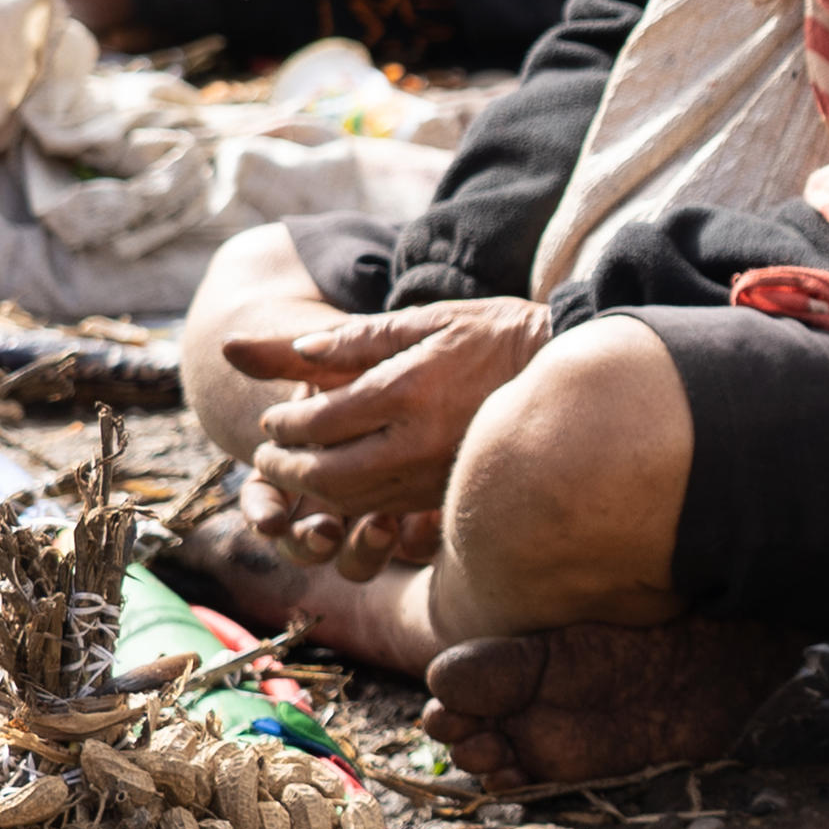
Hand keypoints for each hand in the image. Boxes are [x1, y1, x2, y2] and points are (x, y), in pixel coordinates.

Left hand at [219, 297, 555, 566]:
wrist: (564, 366)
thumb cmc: (491, 335)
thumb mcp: (422, 319)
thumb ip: (351, 339)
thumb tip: (294, 350)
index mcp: (408, 388)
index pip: (320, 420)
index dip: (282, 424)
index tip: (269, 420)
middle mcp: (420, 440)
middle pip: (328, 472)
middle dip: (285, 467)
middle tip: (264, 457)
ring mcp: (438, 472)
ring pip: (353, 500)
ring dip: (312, 491)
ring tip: (294, 472)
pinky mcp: (450, 492)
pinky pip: (386, 508)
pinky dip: (351, 502)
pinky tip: (340, 486)